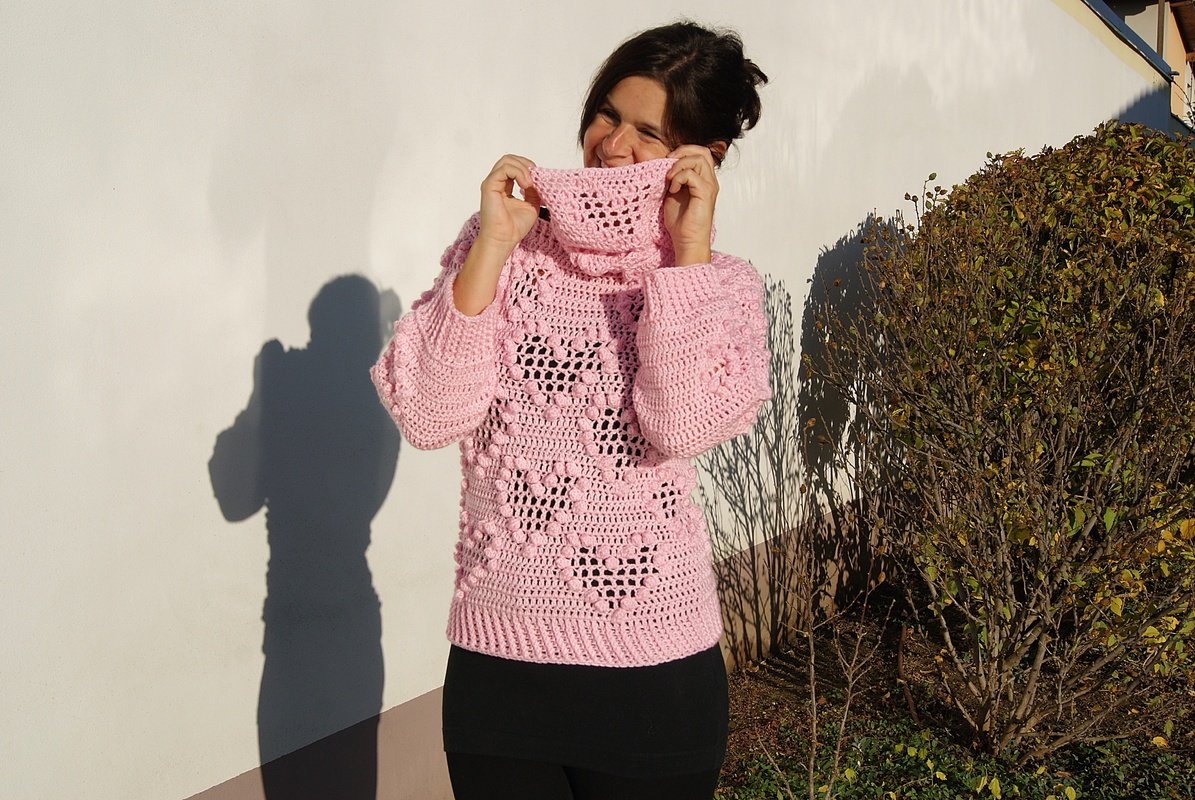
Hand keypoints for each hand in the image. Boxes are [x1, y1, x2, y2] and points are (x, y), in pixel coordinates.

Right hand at [453, 155, 539, 315]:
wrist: (503, 240)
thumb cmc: (514, 228)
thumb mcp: (531, 205)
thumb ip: (534, 191)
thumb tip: (540, 179)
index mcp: (504, 186)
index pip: (514, 166)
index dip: (528, 168)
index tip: (539, 179)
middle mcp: (496, 183)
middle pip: (509, 159)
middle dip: (526, 164)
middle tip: (536, 177)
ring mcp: (491, 183)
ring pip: (507, 161)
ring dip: (523, 168)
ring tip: (531, 183)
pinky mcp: (489, 186)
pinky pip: (505, 169)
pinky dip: (519, 173)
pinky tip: (526, 185)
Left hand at [663, 145, 718, 264]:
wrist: (686, 241)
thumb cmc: (680, 222)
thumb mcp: (673, 193)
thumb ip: (674, 178)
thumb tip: (664, 163)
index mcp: (704, 180)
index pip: (701, 153)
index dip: (684, 151)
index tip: (668, 161)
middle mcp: (710, 181)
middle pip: (703, 152)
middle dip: (683, 152)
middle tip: (668, 163)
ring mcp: (709, 187)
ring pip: (699, 159)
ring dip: (679, 165)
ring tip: (669, 179)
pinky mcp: (705, 194)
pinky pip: (692, 175)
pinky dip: (679, 178)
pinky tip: (673, 189)